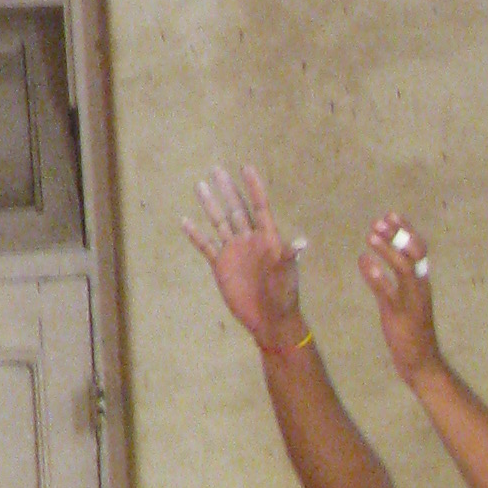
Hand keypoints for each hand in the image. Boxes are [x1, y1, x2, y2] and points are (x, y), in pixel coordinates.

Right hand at [183, 164, 307, 353]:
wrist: (269, 319)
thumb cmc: (284, 295)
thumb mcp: (288, 273)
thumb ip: (290, 255)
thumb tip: (301, 241)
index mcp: (267, 237)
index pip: (260, 206)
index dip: (254, 187)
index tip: (246, 167)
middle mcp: (249, 239)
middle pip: (236, 209)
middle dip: (228, 189)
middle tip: (216, 169)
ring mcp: (234, 251)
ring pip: (220, 222)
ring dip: (210, 205)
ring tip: (200, 185)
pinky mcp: (221, 265)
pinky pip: (206, 246)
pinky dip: (195, 234)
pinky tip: (185, 221)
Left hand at [359, 216, 441, 383]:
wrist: (423, 363)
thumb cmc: (412, 331)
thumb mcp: (405, 302)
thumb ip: (393, 281)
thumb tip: (372, 259)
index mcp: (423, 283)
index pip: (420, 249)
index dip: (406, 230)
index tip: (391, 215)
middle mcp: (420, 288)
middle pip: (415, 253)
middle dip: (398, 234)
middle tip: (378, 221)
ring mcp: (411, 301)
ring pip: (404, 268)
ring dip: (387, 249)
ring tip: (370, 236)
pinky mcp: (400, 316)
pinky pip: (388, 292)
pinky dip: (375, 274)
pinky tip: (363, 262)